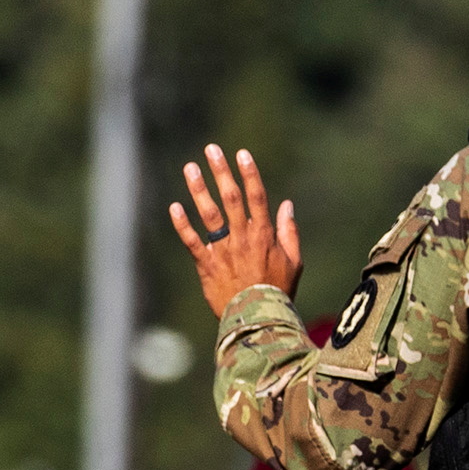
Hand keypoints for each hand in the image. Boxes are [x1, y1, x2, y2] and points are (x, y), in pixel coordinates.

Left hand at [165, 143, 302, 318]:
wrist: (259, 319)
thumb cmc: (279, 290)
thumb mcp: (294, 261)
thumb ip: (289, 232)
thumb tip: (287, 205)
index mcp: (264, 235)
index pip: (257, 197)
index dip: (249, 174)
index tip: (241, 154)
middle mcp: (242, 237)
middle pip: (231, 198)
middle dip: (221, 172)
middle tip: (211, 150)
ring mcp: (223, 250)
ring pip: (209, 214)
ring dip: (199, 189)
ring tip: (190, 168)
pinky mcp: (207, 264)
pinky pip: (192, 241)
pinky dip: (182, 225)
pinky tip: (174, 207)